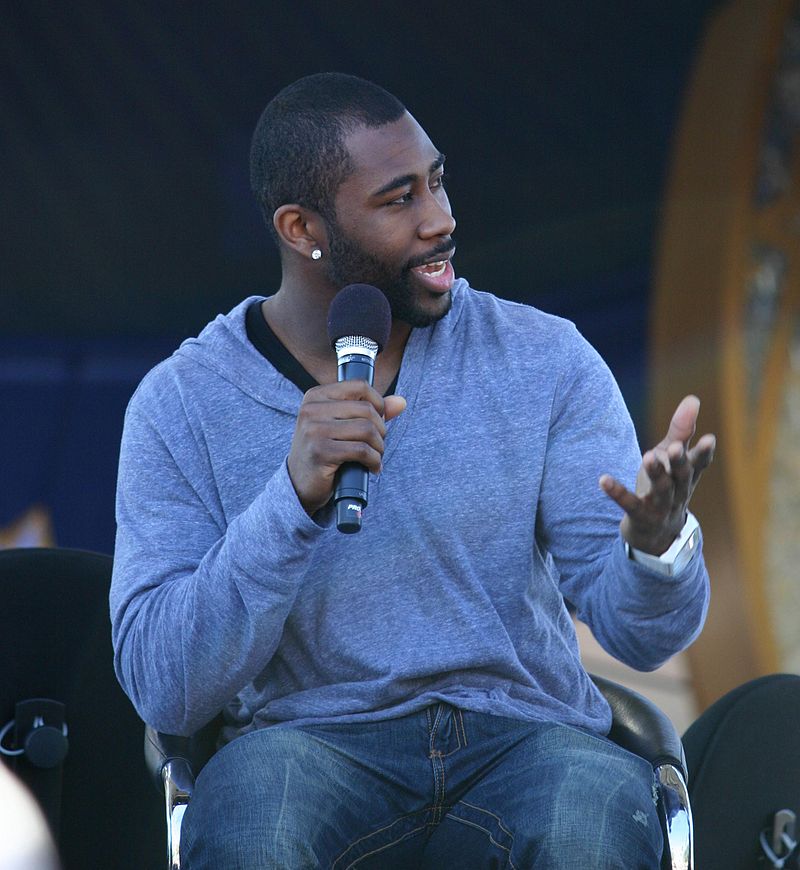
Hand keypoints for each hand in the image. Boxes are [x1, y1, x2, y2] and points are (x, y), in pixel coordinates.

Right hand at [287, 381, 405, 514]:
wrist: (299, 483)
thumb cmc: (324, 451)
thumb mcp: (343, 425)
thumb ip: (371, 411)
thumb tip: (401, 402)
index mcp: (316, 396)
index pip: (360, 386)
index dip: (378, 403)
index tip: (378, 421)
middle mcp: (312, 410)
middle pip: (366, 409)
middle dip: (380, 429)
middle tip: (378, 445)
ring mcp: (314, 431)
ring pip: (366, 430)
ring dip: (379, 447)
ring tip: (375, 456)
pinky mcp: (320, 452)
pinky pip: (361, 451)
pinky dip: (374, 460)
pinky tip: (372, 467)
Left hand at [599, 395, 715, 554]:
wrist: (656, 534)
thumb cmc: (667, 487)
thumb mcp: (672, 458)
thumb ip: (681, 431)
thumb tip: (693, 398)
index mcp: (687, 476)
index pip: (699, 464)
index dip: (704, 453)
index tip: (709, 438)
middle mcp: (678, 492)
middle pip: (682, 477)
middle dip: (679, 462)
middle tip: (675, 447)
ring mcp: (660, 507)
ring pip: (661, 490)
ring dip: (656, 473)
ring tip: (647, 456)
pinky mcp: (640, 517)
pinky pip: (629, 504)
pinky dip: (617, 492)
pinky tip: (603, 480)